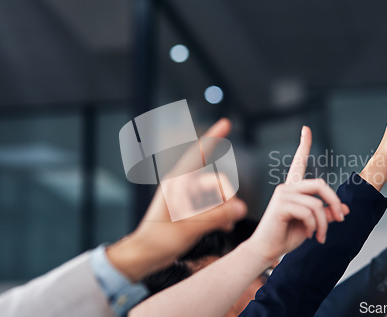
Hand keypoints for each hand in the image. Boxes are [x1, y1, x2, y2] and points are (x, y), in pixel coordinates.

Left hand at [107, 118, 246, 281]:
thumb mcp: (189, 228)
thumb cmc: (158, 240)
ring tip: (224, 225)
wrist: (145, 256)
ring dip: (224, 208)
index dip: (213, 138)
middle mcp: (183, 186)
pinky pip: (212, 204)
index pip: (197, 154)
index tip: (226, 123)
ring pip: (216, 194)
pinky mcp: (190, 208)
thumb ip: (217, 216)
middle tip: (228, 217)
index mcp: (177, 183)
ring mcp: (187, 197)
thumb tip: (241, 208)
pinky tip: (224, 226)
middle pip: (215, 181)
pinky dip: (220, 214)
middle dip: (226, 197)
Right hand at [246, 126, 349, 262]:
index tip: (306, 130)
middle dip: (334, 201)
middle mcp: (287, 188)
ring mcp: (283, 194)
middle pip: (320, 185)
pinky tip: (309, 234)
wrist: (266, 251)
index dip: (303, 145)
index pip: (298, 163)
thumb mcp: (312, 224)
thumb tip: (344, 210)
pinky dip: (314, 226)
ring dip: (324, 223)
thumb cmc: (286, 236)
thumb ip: (325, 215)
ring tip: (319, 236)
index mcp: (293, 189)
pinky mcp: (281, 204)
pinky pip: (309, 212)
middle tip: (341, 218)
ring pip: (317, 203)